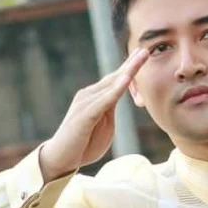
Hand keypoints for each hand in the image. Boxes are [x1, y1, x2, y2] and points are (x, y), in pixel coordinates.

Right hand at [38, 49, 148, 181]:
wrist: (61, 158)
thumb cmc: (83, 143)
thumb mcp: (104, 124)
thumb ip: (111, 109)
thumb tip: (120, 97)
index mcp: (95, 97)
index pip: (115, 79)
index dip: (129, 67)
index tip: (142, 54)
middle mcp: (88, 95)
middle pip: (114, 77)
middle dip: (131, 63)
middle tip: (146, 49)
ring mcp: (85, 103)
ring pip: (111, 84)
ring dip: (128, 71)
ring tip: (141, 57)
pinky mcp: (84, 114)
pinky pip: (104, 100)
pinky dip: (116, 89)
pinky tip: (127, 79)